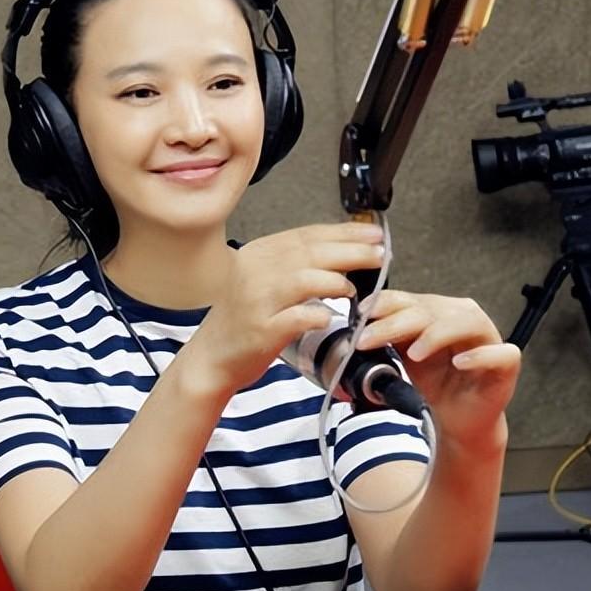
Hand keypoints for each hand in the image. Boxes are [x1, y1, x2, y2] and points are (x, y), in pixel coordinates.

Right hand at [185, 222, 386, 395]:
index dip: (343, 233)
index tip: (372, 234)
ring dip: (336, 281)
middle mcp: (255, 272)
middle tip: (379, 254)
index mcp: (257, 254)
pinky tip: (330, 316)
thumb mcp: (264, 281)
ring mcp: (256, 301)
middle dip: (350, 252)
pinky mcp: (260, 330)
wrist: (211, 358)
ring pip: (303, 279)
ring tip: (355, 288)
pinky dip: (316, 314)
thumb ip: (295, 265)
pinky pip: (295, 317)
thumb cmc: (243, 322)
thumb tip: (342, 253)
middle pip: (309, 253)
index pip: (306, 235)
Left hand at [354, 290, 519, 456]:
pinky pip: (500, 353)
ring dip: (437, 334)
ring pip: (467, 322)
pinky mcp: (507, 362)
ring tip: (414, 353)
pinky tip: (459, 363)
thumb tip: (360, 319)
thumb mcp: (405, 354)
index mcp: (440, 310)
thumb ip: (390, 333)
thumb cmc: (435, 382)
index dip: (385, 303)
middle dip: (396, 323)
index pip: (411, 299)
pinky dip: (479, 356)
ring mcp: (489, 338)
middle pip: (432, 310)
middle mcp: (465, 316)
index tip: (360, 315)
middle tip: (368, 339)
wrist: (456, 419)